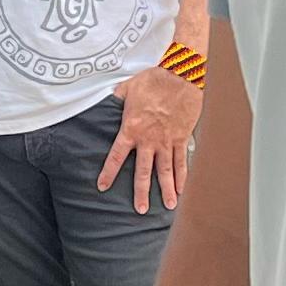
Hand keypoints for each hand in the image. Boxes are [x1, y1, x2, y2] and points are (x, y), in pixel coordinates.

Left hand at [97, 66, 200, 214]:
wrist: (180, 76)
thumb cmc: (153, 80)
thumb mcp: (127, 88)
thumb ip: (116, 98)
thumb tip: (107, 100)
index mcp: (131, 129)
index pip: (116, 156)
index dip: (108, 173)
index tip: (103, 187)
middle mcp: (148, 140)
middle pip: (143, 172)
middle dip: (141, 192)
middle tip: (140, 209)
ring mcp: (167, 141)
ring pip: (165, 171)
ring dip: (166, 190)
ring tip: (169, 206)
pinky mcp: (181, 138)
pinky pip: (182, 161)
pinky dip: (182, 176)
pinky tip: (182, 188)